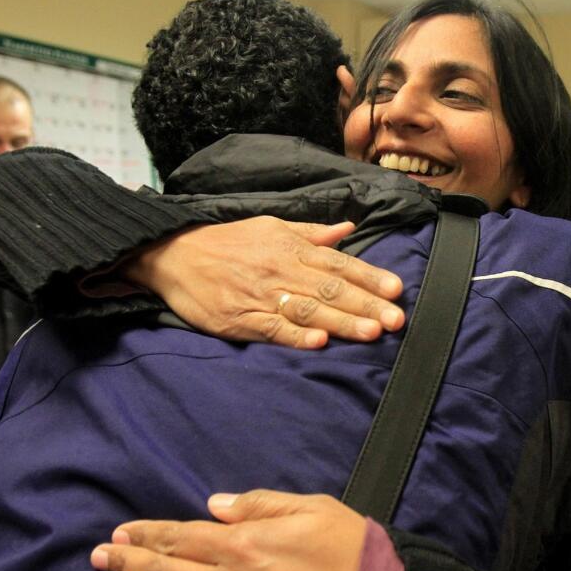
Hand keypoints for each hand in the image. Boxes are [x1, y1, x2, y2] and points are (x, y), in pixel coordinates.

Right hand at [124, 217, 404, 347]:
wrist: (173, 254)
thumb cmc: (228, 242)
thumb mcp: (271, 226)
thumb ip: (312, 233)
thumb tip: (348, 229)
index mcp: (292, 248)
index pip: (339, 265)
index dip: (369, 277)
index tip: (395, 289)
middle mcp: (281, 271)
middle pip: (331, 290)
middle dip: (366, 304)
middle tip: (396, 318)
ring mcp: (261, 297)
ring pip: (308, 311)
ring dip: (342, 323)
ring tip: (371, 332)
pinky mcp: (241, 319)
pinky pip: (273, 329)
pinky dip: (296, 336)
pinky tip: (319, 343)